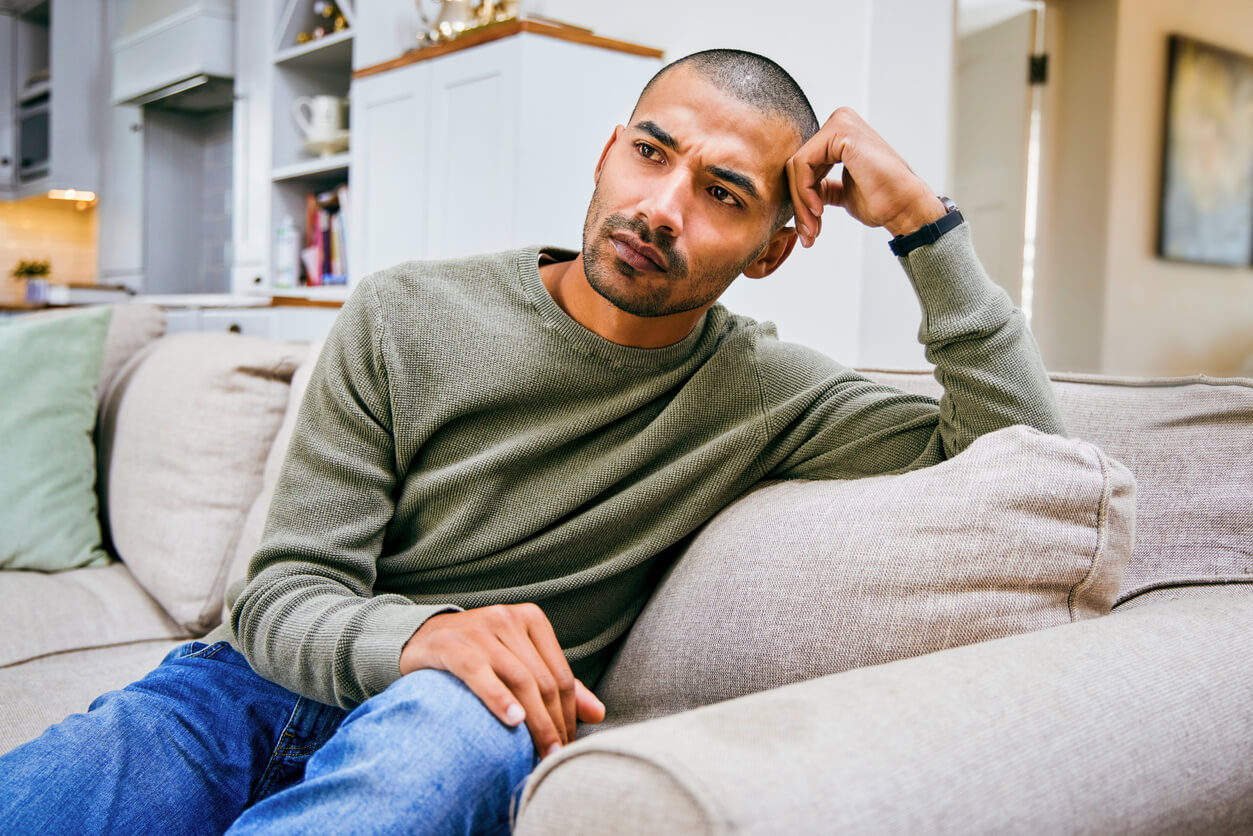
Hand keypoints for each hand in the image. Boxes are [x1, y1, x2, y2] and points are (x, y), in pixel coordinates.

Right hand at [399, 604, 606, 758]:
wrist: (423, 638)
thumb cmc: (479, 655)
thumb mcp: (519, 662)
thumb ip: (556, 684)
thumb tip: (598, 713)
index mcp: (531, 620)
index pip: (561, 675)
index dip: (569, 716)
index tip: (568, 747)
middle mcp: (508, 619)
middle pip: (542, 681)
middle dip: (553, 724)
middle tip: (555, 758)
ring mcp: (480, 629)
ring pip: (518, 679)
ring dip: (534, 720)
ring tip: (540, 752)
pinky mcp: (451, 643)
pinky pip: (479, 672)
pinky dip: (498, 697)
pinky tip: (512, 720)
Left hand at [785, 107, 946, 246]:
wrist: (904, 206)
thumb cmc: (881, 200)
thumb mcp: (841, 191)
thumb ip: (821, 185)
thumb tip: (800, 192)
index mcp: (839, 133)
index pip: (803, 164)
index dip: (801, 198)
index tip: (809, 226)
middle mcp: (839, 121)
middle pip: (797, 165)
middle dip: (799, 203)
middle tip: (808, 232)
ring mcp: (840, 123)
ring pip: (796, 166)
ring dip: (801, 202)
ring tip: (813, 227)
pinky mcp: (840, 132)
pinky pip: (803, 164)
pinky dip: (805, 192)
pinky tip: (819, 209)